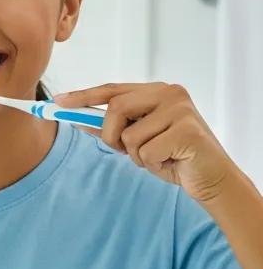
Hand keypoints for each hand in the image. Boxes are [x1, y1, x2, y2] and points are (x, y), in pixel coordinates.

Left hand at [54, 82, 235, 202]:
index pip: (112, 90)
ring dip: (136, 155)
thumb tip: (76, 119)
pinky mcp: (188, 131)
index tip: (57, 102)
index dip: (83, 96)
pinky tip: (171, 161)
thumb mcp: (137, 140)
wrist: (211, 178)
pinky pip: (145, 152)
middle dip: (111, 136)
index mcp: (157, 91)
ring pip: (128, 135)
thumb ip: (110, 127)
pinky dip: (152, 164)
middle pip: (115, 109)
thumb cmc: (173, 157)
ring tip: (159, 156)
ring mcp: (181, 110)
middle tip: (125, 150)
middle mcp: (170, 93)